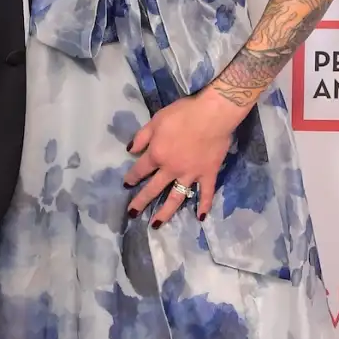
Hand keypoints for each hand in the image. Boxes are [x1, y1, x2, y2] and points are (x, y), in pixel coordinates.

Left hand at [124, 89, 243, 223]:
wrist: (212, 115)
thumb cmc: (182, 114)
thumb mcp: (156, 120)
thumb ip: (142, 137)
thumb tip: (130, 151)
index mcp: (157, 155)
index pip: (140, 170)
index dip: (132, 177)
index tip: (126, 184)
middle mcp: (171, 169)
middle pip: (153, 189)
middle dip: (141, 202)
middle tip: (132, 214)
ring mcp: (190, 174)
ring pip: (176, 198)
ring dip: (165, 212)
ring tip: (156, 225)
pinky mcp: (208, 174)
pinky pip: (205, 193)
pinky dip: (204, 205)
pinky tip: (200, 217)